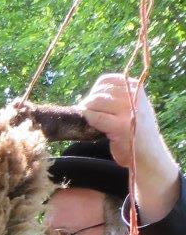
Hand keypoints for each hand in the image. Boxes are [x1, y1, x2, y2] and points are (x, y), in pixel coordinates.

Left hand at [80, 74, 179, 220]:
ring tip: (88, 120)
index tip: (93, 102)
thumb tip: (92, 95)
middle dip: (88, 102)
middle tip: (86, 114)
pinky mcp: (120, 126)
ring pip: (95, 102)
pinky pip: (96, 117)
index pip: (107, 80)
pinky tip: (89, 125)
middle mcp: (133, 96)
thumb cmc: (136, 132)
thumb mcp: (133, 107)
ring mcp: (128, 110)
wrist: (148, 154)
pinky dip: (88, 119)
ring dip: (86, 111)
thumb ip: (119, 97)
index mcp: (136, 88)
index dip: (95, 91)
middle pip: (99, 92)